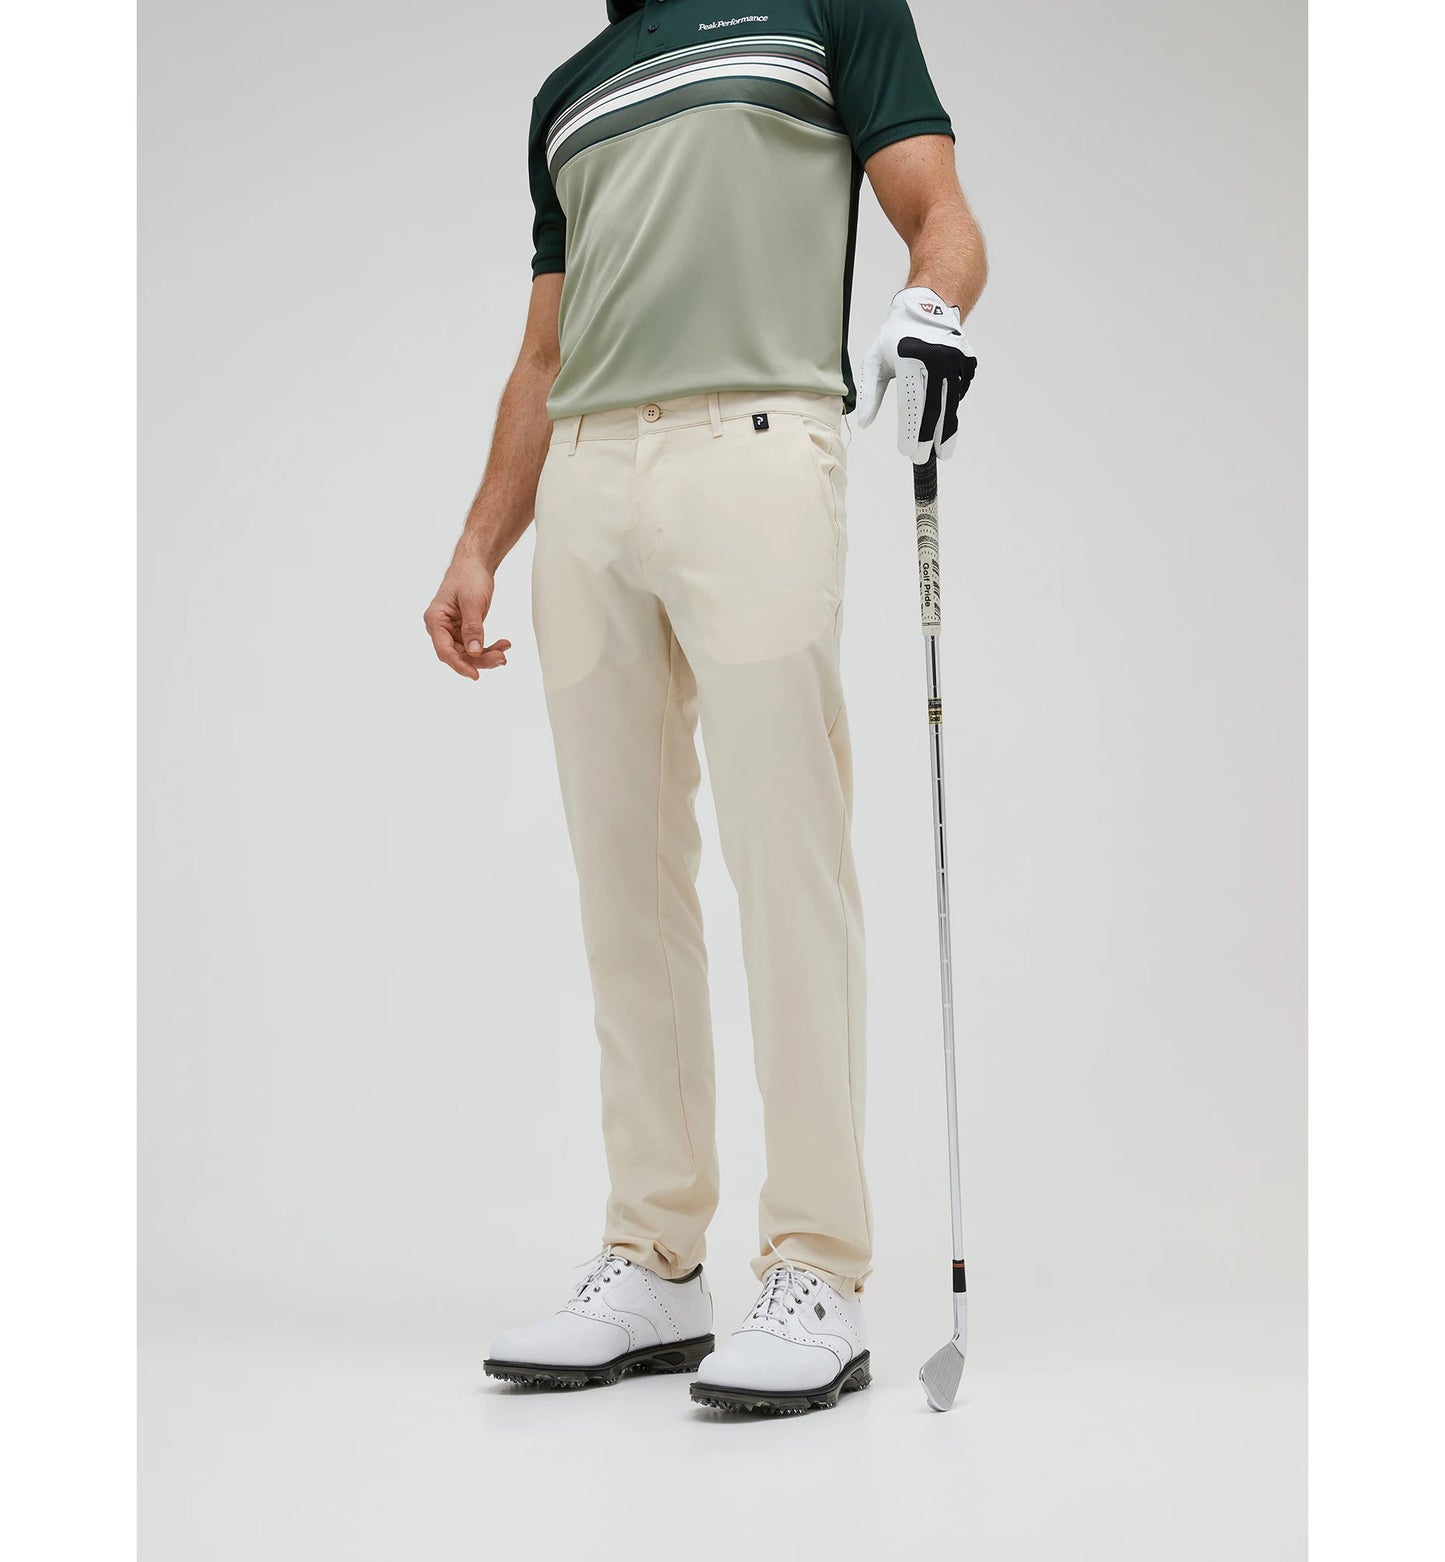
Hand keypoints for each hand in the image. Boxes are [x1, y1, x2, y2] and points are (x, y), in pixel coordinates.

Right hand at [424, 555, 510, 679]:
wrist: (475, 564)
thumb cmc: (469, 576)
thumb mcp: (472, 601)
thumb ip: (473, 627)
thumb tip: (474, 652)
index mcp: (435, 620)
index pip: (444, 650)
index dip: (459, 665)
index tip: (475, 675)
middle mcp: (440, 628)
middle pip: (457, 654)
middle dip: (480, 659)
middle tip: (501, 657)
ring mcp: (452, 630)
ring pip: (467, 654)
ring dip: (487, 655)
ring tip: (504, 650)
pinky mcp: (463, 630)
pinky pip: (474, 646)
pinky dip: (489, 647)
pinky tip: (503, 644)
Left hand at [856, 288, 977, 463]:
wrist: (929, 305)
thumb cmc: (895, 336)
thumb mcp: (875, 361)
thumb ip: (869, 393)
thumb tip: (863, 423)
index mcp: (910, 359)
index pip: (911, 404)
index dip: (910, 431)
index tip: (908, 453)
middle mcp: (936, 360)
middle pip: (934, 408)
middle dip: (929, 438)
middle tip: (924, 460)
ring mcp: (955, 360)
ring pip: (951, 404)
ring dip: (947, 430)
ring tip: (942, 452)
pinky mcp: (967, 362)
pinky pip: (959, 392)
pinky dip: (951, 408)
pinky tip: (944, 421)